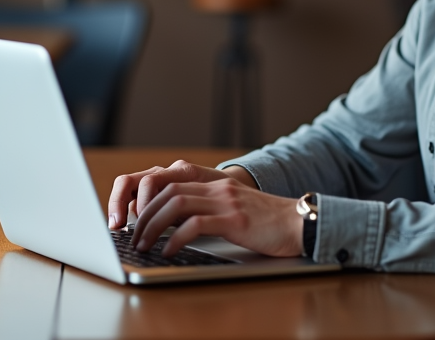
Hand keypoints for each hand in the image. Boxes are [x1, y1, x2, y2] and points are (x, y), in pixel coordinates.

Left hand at [131, 176, 302, 257]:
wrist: (299, 223)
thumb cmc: (268, 223)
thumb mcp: (235, 208)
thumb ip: (211, 209)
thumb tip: (179, 226)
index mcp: (216, 184)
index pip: (171, 183)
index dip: (149, 201)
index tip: (137, 220)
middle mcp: (218, 188)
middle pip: (168, 192)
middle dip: (145, 215)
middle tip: (135, 237)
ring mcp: (226, 202)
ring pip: (177, 204)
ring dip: (154, 226)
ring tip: (144, 245)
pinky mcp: (235, 220)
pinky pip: (196, 225)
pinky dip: (176, 238)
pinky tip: (169, 251)